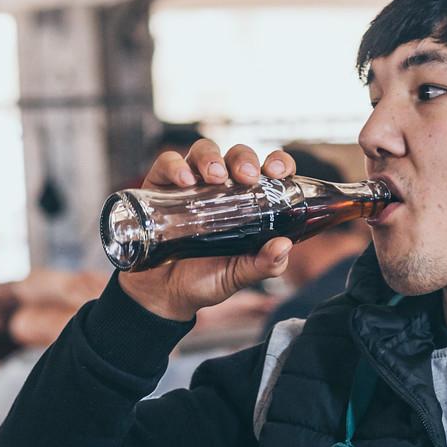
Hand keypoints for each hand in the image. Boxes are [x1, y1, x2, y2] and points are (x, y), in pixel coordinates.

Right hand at [119, 139, 294, 321]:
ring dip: (211, 158)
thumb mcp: (239, 275)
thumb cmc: (206, 279)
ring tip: (214, 177)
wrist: (165, 295)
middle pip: (237, 155)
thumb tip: (284, 246)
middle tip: (246, 176)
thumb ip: (264, 264)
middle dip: (244, 159)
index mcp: (249, 202)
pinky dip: (176, 166)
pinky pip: (168, 163)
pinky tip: (183, 181)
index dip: (278, 162)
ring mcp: (192, 183)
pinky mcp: (162, 186)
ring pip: (204, 151)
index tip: (277, 171)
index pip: (269, 171)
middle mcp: (222, 188)